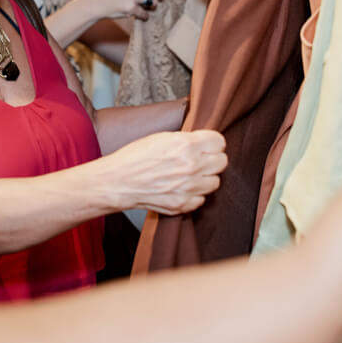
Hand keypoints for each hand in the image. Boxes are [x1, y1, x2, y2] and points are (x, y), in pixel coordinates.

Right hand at [109, 130, 227, 214]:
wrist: (118, 181)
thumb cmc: (135, 157)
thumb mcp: (162, 137)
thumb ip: (186, 140)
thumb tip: (202, 142)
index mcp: (187, 146)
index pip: (219, 142)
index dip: (212, 143)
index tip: (207, 145)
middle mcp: (192, 167)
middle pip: (222, 162)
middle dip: (212, 159)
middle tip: (200, 159)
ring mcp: (188, 188)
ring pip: (215, 182)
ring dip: (205, 178)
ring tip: (191, 175)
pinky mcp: (183, 205)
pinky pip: (201, 199)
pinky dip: (194, 195)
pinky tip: (182, 188)